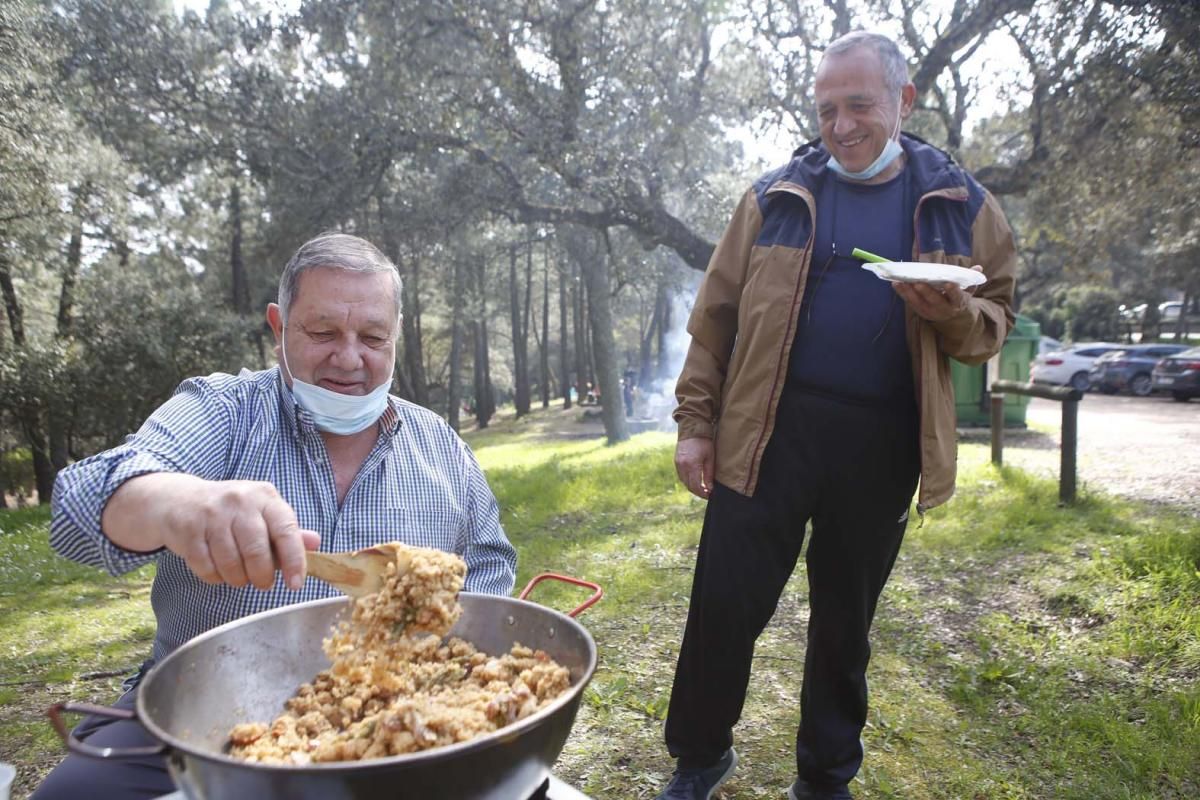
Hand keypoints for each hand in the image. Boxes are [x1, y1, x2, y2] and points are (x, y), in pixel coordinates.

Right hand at [103, 473, 320, 589]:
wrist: (179, 500)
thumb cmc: (231, 512)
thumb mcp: (262, 513)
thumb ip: (287, 531)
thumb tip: (315, 543)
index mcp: (265, 497)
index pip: (286, 530)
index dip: (294, 560)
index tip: (296, 584)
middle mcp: (240, 501)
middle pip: (257, 551)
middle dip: (262, 576)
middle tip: (263, 582)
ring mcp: (212, 515)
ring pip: (231, 563)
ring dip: (237, 579)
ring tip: (239, 574)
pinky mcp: (189, 530)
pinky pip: (206, 568)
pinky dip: (215, 577)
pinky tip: (217, 568)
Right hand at [674, 438, 713, 498]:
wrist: (692, 429)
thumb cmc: (704, 442)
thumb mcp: (710, 458)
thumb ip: (709, 474)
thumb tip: (710, 489)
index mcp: (692, 465)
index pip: (696, 486)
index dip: (702, 493)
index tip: (709, 495)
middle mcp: (683, 466)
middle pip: (689, 486)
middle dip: (698, 492)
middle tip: (707, 493)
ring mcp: (678, 464)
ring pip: (684, 482)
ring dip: (692, 487)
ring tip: (702, 488)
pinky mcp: (676, 462)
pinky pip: (681, 476)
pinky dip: (688, 481)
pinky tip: (695, 480)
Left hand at [893, 265, 983, 321]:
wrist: (953, 318)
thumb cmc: (958, 298)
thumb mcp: (968, 290)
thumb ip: (971, 280)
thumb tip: (978, 267)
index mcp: (958, 302)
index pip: (956, 297)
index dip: (953, 291)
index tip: (949, 284)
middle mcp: (944, 309)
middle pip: (934, 300)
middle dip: (926, 292)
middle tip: (918, 283)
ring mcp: (931, 312)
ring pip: (919, 303)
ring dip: (909, 292)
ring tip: (900, 281)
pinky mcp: (920, 312)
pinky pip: (910, 303)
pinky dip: (903, 293)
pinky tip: (896, 284)